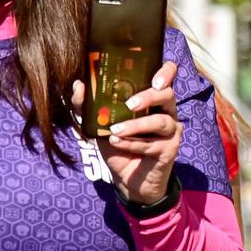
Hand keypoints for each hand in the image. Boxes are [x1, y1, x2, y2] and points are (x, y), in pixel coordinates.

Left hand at [84, 61, 182, 204]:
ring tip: (115, 130)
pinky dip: (131, 144)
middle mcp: (166, 111)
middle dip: (148, 97)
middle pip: (168, 95)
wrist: (128, 179)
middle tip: (129, 104)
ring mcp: (171, 130)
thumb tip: (79, 85)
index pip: (168, 76)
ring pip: (160, 121)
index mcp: (153, 99)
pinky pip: (152, 144)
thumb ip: (87, 106)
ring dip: (136, 125)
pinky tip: (116, 143)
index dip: (165, 72)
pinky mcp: (170, 149)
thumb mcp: (99, 125)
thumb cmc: (118, 145)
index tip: (153, 79)